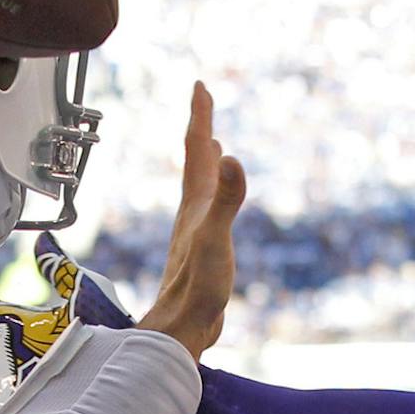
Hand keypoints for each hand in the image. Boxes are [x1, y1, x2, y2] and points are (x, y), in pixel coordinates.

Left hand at [137, 82, 247, 358]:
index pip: (196, 148)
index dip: (200, 116)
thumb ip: (227, 198)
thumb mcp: (216, 237)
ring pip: (202, 185)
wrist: (182, 328)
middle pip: (196, 161)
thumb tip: (233, 157)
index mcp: (195, 202)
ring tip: (214, 147)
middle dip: (202, 130)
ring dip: (207, 162)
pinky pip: (210, 209)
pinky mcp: (204, 249)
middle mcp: (193, 211)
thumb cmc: (197, 286)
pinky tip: (219, 205)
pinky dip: (216, 194)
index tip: (199, 86)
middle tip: (205, 105)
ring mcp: (197, 230)